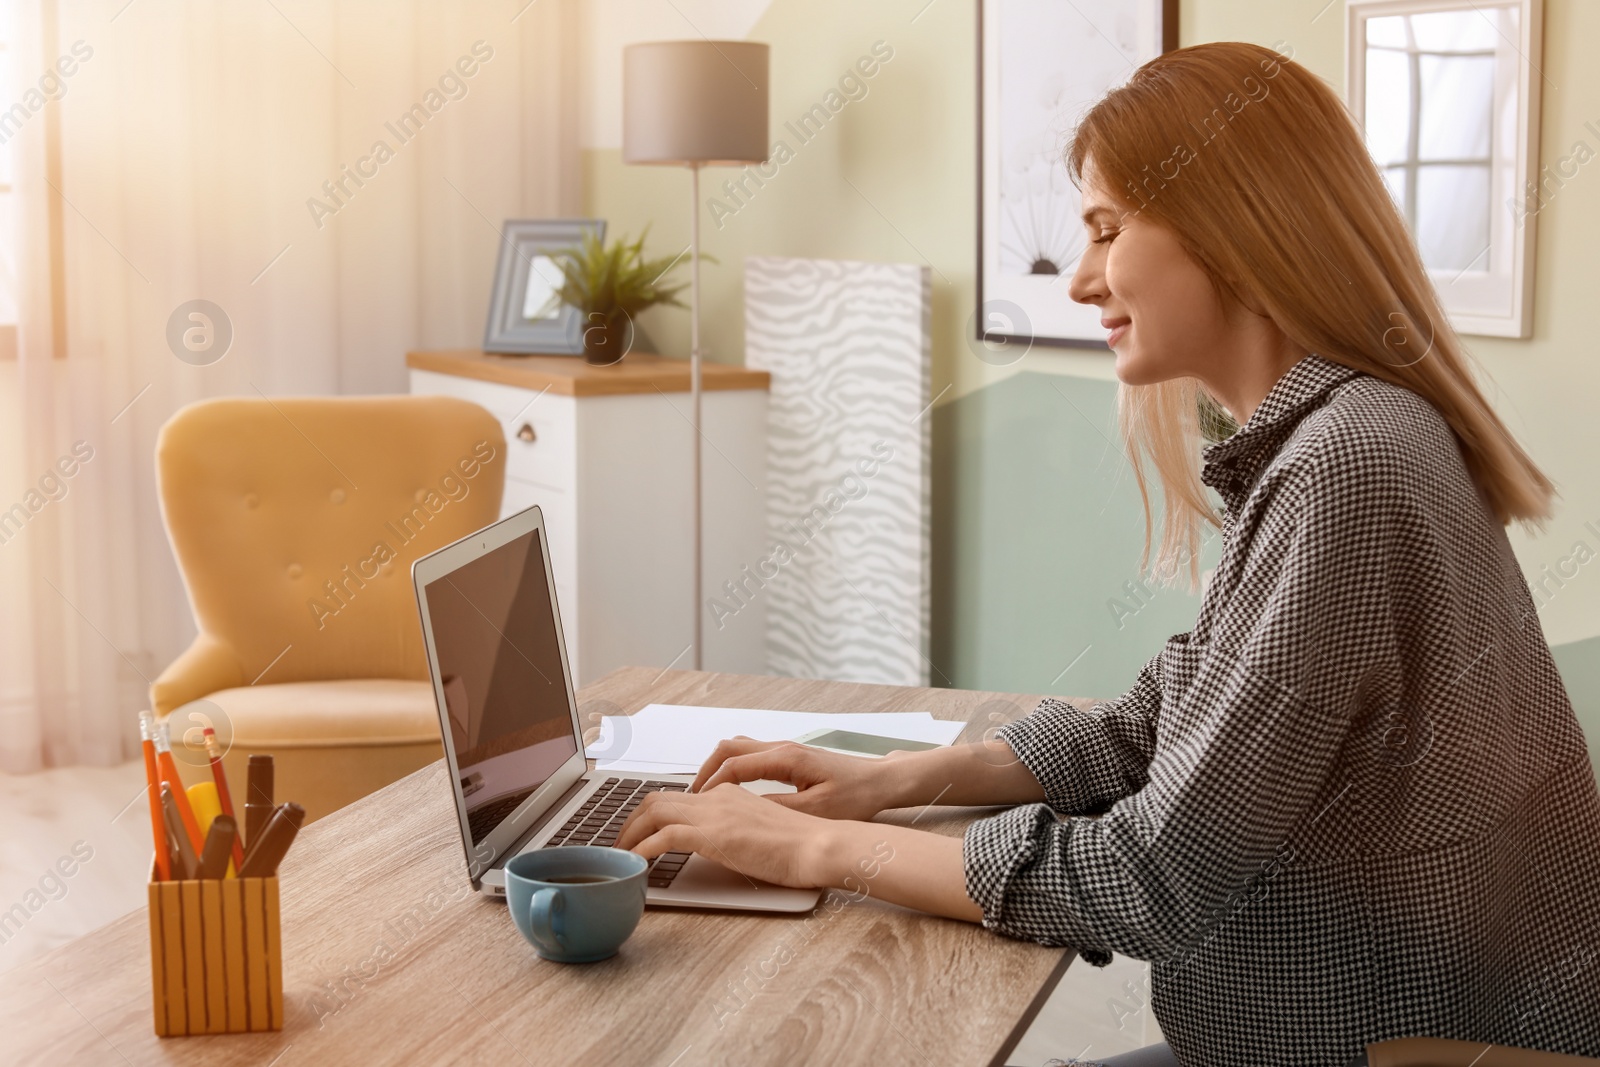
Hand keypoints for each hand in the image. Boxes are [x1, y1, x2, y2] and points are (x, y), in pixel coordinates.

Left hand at [615, 782, 834, 887]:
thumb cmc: (801, 846)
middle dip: (630, 821)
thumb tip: (719, 848)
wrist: (820, 845)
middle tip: (619, 844)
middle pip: (657, 799)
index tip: (640, 832)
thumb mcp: (761, 834)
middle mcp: (717, 797)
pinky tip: (637, 863)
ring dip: (630, 833)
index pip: (678, 797)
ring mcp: (715, 814)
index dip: (652, 814)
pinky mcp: (715, 835)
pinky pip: (665, 836)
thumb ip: (736, 834)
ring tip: (620, 855)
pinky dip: (644, 849)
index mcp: (729, 794)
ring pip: (654, 812)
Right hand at [691, 737, 904, 820]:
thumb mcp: (816, 810)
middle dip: (705, 771)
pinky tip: (731, 789)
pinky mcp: (789, 757)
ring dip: (717, 767)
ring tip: (705, 793)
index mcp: (786, 758)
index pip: (734, 765)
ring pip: (738, 748)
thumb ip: (778, 809)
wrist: (880, 781)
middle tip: (691, 797)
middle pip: (728, 748)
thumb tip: (744, 812)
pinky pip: (750, 755)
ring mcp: (785, 749)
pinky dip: (732, 768)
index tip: (696, 803)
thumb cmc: (856, 794)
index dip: (710, 785)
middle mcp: (782, 747)